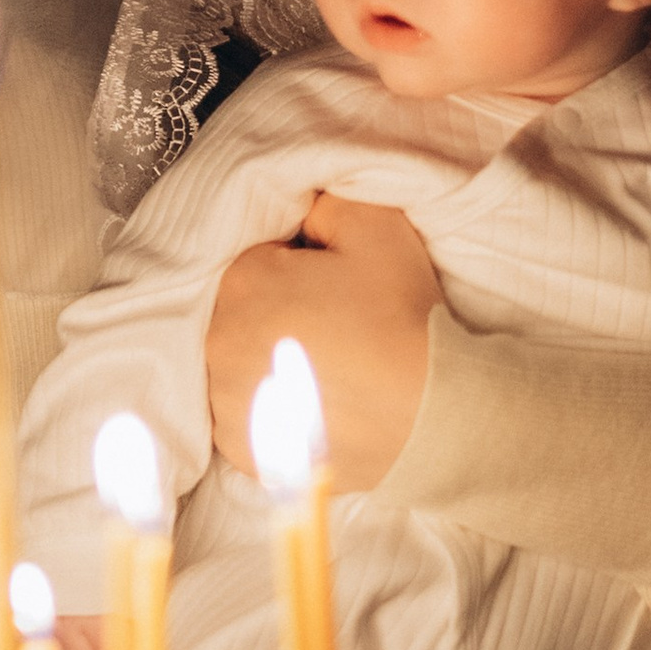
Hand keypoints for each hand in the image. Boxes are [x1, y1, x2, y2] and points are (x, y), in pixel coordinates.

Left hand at [207, 193, 439, 489]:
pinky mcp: (241, 448)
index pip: (261, 261)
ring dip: (269, 362)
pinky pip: (245, 415)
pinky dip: (271, 410)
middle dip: (281, 313)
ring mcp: (225, 402)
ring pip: (240, 363)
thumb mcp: (377, 224)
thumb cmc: (403, 318)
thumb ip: (325, 201)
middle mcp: (218, 342)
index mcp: (243, 281)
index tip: (338, 288)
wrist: (431, 412)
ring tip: (328, 370)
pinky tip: (312, 405)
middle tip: (338, 328)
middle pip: (245, 312)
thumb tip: (303, 213)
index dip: (302, 269)